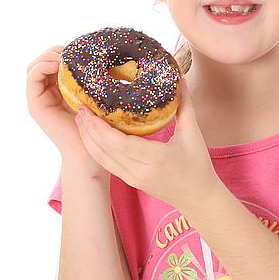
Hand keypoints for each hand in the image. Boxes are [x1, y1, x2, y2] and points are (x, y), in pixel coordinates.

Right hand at [26, 46, 101, 169]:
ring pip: (35, 66)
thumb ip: (97, 77)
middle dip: (56, 50)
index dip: (65, 50)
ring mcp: (40, 98)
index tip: (82, 48)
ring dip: (48, 55)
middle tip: (72, 51)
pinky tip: (56, 64)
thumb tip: (109, 55)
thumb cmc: (101, 125)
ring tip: (64, 57)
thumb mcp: (99, 94)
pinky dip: (41, 66)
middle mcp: (48, 92)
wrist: (92, 151)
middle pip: (43, 60)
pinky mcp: (35, 105)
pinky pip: (31, 78)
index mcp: (63, 88)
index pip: (56, 60)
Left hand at [74, 78, 216, 207]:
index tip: (89, 109)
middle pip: (104, 150)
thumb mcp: (193, 135)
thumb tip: (182, 80)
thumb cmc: (198, 166)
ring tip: (81, 119)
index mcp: (155, 158)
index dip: (100, 127)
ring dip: (88, 139)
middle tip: (79, 107)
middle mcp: (139, 171)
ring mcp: (133, 178)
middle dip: (88, 129)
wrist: (198, 198)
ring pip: (101, 159)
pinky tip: (92, 135)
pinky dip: (96, 149)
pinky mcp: (130, 181)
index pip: (119, 143)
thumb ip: (185, 107)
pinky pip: (107, 164)